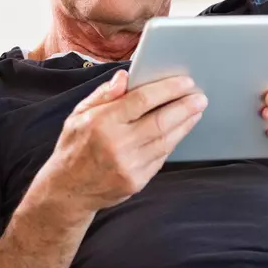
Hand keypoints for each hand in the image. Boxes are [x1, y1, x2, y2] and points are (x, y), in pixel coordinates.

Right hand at [35, 70, 206, 216]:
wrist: (68, 191)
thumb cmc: (74, 146)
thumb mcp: (78, 114)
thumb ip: (103, 94)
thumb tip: (125, 76)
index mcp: (101, 122)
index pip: (142, 100)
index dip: (167, 89)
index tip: (185, 82)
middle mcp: (117, 144)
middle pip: (160, 121)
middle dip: (185, 107)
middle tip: (200, 97)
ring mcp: (128, 165)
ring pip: (166, 140)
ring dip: (185, 124)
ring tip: (195, 111)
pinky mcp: (136, 181)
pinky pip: (161, 157)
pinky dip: (173, 142)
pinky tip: (180, 131)